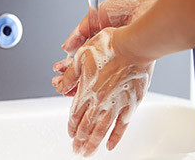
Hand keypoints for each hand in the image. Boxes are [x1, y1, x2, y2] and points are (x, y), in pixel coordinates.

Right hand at [52, 0, 163, 89]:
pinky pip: (113, 79)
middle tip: (59, 84)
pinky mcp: (130, 63)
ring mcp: (119, 59)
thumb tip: (66, 48)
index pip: (80, 56)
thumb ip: (80, 32)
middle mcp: (108, 51)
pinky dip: (99, 85)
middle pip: (86, 68)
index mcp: (100, 39)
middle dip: (71, 77)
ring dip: (81, 83)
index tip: (59, 70)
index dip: (68, 64)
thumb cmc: (126, 4)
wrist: (146, 5)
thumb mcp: (95, 16)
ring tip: (67, 89)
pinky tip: (86, 89)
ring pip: (97, 75)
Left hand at [57, 28, 153, 156]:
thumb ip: (70, 75)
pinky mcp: (131, 105)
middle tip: (77, 150)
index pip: (75, 115)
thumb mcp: (81, 56)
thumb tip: (60, 87)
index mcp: (86, 90)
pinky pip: (121, 126)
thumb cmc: (110, 46)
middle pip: (86, 127)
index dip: (71, 126)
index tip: (70, 134)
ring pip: (101, 131)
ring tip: (88, 153)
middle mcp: (99, 101)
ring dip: (93, 144)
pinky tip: (110, 146)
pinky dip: (115, 138)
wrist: (134, 46)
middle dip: (79, 141)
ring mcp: (116, 105)